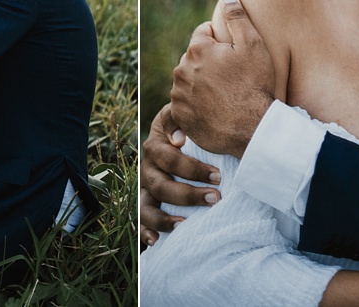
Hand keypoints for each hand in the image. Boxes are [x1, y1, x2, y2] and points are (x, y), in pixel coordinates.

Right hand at [139, 103, 221, 246]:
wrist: (175, 137)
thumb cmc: (187, 129)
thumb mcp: (184, 117)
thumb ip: (180, 120)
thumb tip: (179, 139)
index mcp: (155, 145)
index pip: (170, 158)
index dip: (192, 168)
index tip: (218, 175)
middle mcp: (147, 167)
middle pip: (160, 185)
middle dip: (188, 194)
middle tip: (215, 198)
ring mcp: (144, 188)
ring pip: (146, 206)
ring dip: (164, 218)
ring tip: (185, 224)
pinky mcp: (144, 204)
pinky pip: (140, 221)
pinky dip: (146, 232)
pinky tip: (156, 242)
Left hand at [169, 0, 275, 157]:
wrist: (253, 128)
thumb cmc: (254, 85)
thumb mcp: (252, 45)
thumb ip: (237, 17)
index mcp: (197, 49)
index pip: (203, 34)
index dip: (220, 41)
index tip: (233, 54)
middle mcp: (182, 70)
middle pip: (194, 57)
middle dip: (208, 61)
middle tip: (231, 75)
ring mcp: (179, 94)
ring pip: (188, 80)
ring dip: (200, 82)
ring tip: (224, 93)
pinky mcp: (180, 116)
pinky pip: (185, 103)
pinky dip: (195, 103)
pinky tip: (214, 107)